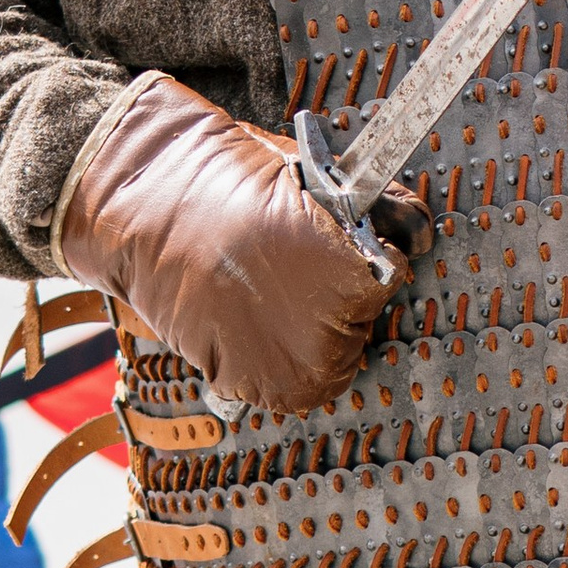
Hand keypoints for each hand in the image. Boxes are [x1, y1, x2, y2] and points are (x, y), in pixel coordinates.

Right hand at [56, 73, 425, 418]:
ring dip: (309, 331)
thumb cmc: (233, 184)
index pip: (388, 276)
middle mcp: (329, 340)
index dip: (360, 253)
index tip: (327, 239)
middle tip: (288, 263)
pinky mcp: (246, 389)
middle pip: (361, 322)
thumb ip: (383, 209)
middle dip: (338, 295)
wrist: (147, 210)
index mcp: (358, 282)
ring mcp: (286, 372)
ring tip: (264, 287)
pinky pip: (284, 380)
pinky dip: (272, 354)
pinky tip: (245, 313)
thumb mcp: (322, 179)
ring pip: (328, 358)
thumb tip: (420, 235)